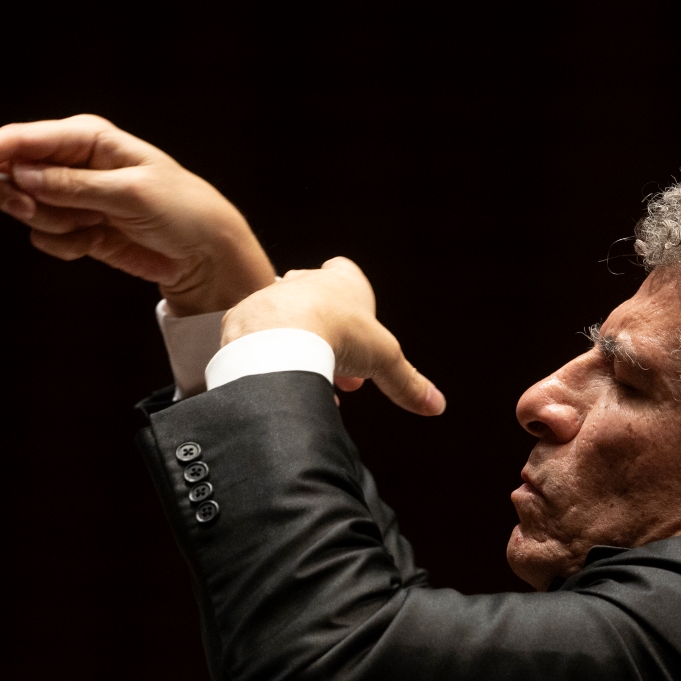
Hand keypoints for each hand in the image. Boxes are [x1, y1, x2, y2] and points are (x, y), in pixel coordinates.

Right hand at [0, 115, 276, 314]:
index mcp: (87, 137)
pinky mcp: (74, 226)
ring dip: (52, 224)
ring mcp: (70, 195)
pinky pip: (44, 237)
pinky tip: (96, 241)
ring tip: (90, 226)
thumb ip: (73, 186)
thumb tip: (22, 175)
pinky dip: (65, 245)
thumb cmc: (180, 210)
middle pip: (10, 172)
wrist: (203, 253)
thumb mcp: (131, 195)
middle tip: (32, 209)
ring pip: (25, 209)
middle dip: (17, 196)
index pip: (22, 139)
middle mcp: (72, 161)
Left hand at [221, 258, 445, 415]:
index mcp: (340, 280)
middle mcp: (303, 282)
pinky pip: (257, 337)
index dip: (355, 306)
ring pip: (286, 321)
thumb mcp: (385, 360)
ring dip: (298, 348)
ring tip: (309, 380)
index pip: (346, 273)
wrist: (280, 334)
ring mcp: (271, 297)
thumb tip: (436, 406)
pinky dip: (268, 357)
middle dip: (328, 336)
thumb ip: (407, 383)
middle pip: (316, 303)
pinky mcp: (243, 319)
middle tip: (339, 371)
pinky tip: (278, 383)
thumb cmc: (338, 334)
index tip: (360, 338)